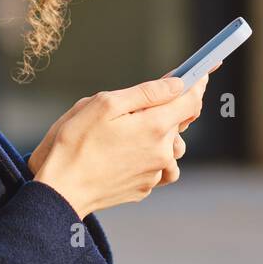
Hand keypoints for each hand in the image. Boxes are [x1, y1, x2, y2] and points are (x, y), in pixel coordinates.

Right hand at [30, 72, 213, 217]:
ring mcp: (155, 173)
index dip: (197, 83)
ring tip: (129, 135)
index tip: (202, 73)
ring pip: (172, 148)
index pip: (191, 100)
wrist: (60, 190)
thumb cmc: (75, 142)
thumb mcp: (103, 104)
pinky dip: (151, 159)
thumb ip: (146, 93)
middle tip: (135, 109)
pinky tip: (127, 156)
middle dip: (165, 111)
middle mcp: (162, 152)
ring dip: (160, 138)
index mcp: (154, 126)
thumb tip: (177, 84)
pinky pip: (158, 168)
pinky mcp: (144, 188)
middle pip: (180, 123)